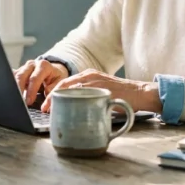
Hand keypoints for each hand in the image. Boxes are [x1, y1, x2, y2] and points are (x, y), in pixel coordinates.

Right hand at [13, 59, 68, 105]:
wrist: (53, 71)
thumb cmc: (56, 78)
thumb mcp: (60, 83)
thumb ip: (54, 91)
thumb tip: (46, 103)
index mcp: (43, 65)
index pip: (34, 78)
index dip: (31, 91)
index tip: (29, 102)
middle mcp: (32, 65)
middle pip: (21, 76)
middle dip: (19, 90)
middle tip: (19, 102)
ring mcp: (24, 68)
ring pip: (14, 77)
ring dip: (13, 88)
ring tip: (14, 100)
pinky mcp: (18, 72)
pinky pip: (11, 78)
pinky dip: (11, 86)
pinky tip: (11, 94)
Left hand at [40, 69, 161, 113]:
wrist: (140, 93)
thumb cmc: (122, 96)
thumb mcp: (101, 93)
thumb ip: (88, 96)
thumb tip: (73, 109)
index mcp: (88, 75)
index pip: (65, 83)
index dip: (54, 93)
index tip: (47, 105)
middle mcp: (89, 75)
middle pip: (64, 84)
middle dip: (52, 96)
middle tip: (44, 109)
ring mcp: (94, 80)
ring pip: (69, 88)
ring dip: (57, 99)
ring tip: (49, 110)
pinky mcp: (100, 88)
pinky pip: (81, 93)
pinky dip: (70, 99)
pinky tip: (64, 107)